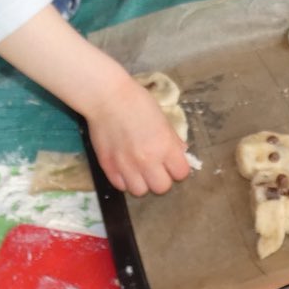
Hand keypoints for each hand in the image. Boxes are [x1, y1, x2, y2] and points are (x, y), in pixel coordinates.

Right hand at [0, 7, 188, 196]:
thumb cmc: (138, 101)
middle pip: (162, 188)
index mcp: (165, 146)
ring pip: (140, 191)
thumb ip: (172, 140)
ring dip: (142, 182)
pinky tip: (124, 167)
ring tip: (138, 169)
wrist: (107, 96)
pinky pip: (121, 186)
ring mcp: (126, 166)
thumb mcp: (162, 118)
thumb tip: (180, 154)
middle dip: (161, 178)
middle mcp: (148, 161)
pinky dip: (124, 180)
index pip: (181, 174)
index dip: (177, 168)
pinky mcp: (108, 167)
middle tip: (155, 166)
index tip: (172, 162)